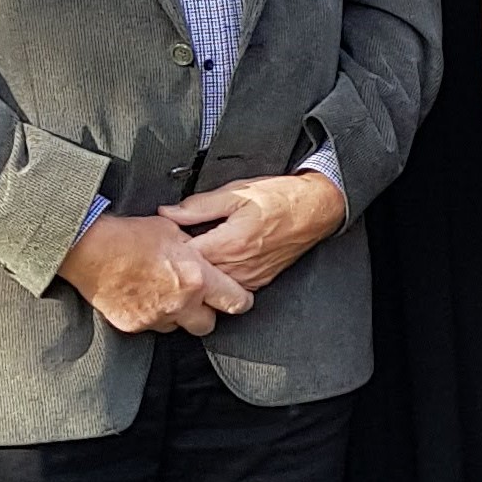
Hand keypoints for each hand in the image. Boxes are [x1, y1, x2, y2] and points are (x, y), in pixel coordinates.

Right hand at [56, 209, 256, 336]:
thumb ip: (192, 247)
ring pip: (177, 327)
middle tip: (198, 301)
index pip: (236, 302)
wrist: (88, 248)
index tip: (237, 298)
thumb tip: (200, 251)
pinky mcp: (133, 325)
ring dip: (175, 316)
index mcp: (197, 278)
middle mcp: (181, 303)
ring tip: (163, 295)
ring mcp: (156, 317)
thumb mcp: (171, 231)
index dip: (240, 301)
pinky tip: (141, 297)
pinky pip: (150, 327)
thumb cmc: (129, 235)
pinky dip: (149, 316)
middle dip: (206, 314)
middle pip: (208, 325)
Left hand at [167, 170, 348, 293]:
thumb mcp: (237, 193)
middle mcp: (240, 267)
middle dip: (182, 264)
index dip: (169, 250)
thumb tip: (169, 213)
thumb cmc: (282, 198)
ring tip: (195, 256)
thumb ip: (198, 206)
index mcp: (229, 244)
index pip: (184, 259)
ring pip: (211, 286)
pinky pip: (230, 287)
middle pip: (195, 277)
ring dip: (200, 274)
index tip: (163, 241)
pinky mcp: (259, 282)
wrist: (317, 208)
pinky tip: (216, 262)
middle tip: (173, 249)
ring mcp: (250, 278)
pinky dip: (218, 278)